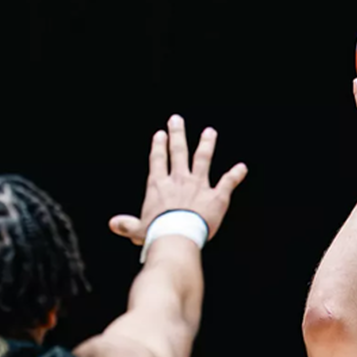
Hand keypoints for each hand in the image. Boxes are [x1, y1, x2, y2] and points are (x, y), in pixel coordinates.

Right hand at [110, 114, 247, 244]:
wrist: (177, 237)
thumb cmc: (156, 234)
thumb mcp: (138, 230)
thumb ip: (126, 225)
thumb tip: (113, 224)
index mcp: (159, 186)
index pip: (158, 160)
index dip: (158, 146)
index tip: (160, 134)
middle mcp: (179, 180)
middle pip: (178, 152)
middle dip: (177, 134)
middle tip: (177, 119)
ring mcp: (199, 185)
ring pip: (203, 159)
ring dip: (207, 144)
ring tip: (210, 132)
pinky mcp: (216, 196)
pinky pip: (228, 182)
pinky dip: (236, 175)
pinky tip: (242, 168)